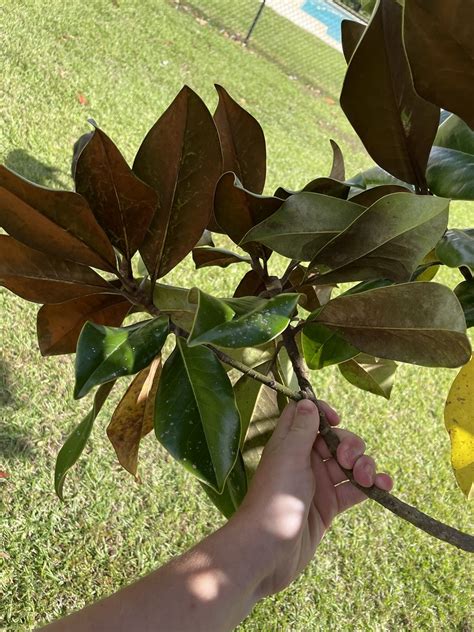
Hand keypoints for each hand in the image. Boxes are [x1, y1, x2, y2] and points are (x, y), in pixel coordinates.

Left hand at [233, 399, 392, 596]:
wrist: (268, 551)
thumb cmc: (274, 499)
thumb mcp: (289, 457)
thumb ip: (302, 429)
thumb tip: (307, 400)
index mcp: (289, 444)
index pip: (307, 416)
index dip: (322, 412)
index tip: (336, 419)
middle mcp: (304, 460)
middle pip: (335, 440)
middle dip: (350, 445)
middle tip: (346, 460)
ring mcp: (318, 483)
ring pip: (349, 464)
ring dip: (364, 465)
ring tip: (367, 478)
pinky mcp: (330, 506)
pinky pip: (355, 490)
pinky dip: (371, 486)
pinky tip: (383, 486)